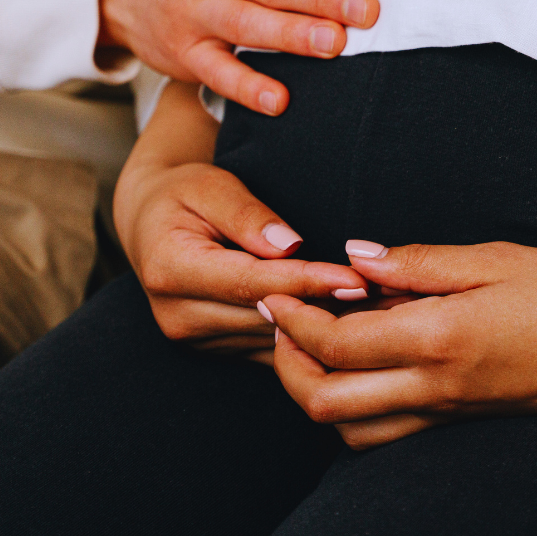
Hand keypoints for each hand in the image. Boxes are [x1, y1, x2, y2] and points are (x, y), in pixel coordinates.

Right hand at [114, 157, 370, 362]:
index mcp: (170, 270)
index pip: (251, 281)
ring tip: (379, 312)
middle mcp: (179, 315)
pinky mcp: (215, 349)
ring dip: (324, 328)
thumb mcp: (210, 185)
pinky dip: (310, 337)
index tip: (355, 278)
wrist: (152, 223)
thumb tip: (289, 245)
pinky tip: (353, 324)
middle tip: (384, 299)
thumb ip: (247, 214)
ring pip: (273, 340)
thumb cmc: (185, 193)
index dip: (306, 281)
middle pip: (266, 317)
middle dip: (326, 308)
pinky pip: (271, 349)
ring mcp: (195, 340)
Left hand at [262, 241, 536, 449]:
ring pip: (350, 430)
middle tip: (283, 320)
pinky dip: (356, 408)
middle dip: (287, 364)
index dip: (292, 318)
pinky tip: (370, 366)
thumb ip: (423, 262)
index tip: (275, 288)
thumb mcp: (502, 259)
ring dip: (318, 391)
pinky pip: (388, 432)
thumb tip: (359, 257)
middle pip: (324, 401)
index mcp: (439, 339)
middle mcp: (435, 388)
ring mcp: (449, 412)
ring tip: (319, 342)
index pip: (336, 343)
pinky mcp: (466, 420)